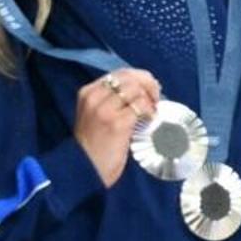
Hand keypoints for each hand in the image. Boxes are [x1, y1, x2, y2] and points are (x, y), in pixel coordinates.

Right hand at [71, 68, 163, 185]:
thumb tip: (143, 89)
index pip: (121, 73)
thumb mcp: (96, 114)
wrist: (85, 167)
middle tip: (155, 101)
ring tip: (151, 112)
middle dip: (149, 85)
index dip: (140, 79)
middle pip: (130, 77)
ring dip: (150, 99)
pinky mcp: (117, 122)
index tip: (150, 92)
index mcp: (88, 92)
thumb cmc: (95, 143)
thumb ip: (113, 99)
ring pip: (136, 89)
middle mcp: (94, 96)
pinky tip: (149, 121)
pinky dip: (150, 111)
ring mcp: (104, 109)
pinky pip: (140, 106)